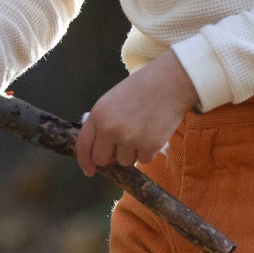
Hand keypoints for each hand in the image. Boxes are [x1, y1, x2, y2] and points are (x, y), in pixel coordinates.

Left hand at [75, 50, 198, 176]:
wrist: (170, 82)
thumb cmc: (143, 88)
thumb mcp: (113, 99)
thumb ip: (102, 121)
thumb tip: (98, 144)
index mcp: (98, 114)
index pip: (83, 145)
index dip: (85, 161)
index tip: (89, 170)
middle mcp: (109, 128)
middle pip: (102, 159)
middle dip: (111, 156)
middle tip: (124, 144)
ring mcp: (128, 139)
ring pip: (124, 160)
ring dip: (133, 151)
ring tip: (143, 128)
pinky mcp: (148, 146)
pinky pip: (144, 159)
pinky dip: (149, 150)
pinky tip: (154, 131)